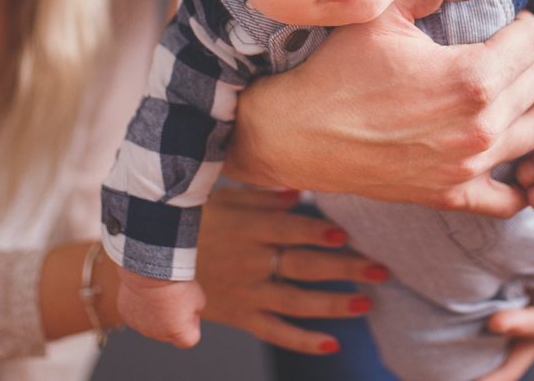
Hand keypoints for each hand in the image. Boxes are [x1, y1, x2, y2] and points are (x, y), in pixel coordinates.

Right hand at [116, 268, 204, 347]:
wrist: (150, 270)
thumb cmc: (175, 283)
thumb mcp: (198, 297)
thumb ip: (194, 311)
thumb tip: (186, 314)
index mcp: (178, 334)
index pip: (189, 339)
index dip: (192, 322)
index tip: (189, 308)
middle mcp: (158, 335)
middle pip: (169, 331)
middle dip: (173, 318)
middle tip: (173, 297)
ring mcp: (140, 327)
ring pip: (151, 323)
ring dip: (156, 313)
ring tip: (158, 292)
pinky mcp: (127, 316)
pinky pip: (137, 313)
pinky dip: (141, 305)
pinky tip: (145, 291)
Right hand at [197, 187, 389, 354]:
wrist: (153, 263)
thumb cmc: (194, 222)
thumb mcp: (222, 199)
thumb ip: (261, 196)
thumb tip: (299, 190)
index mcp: (246, 228)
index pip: (286, 230)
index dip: (314, 232)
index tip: (344, 232)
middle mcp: (249, 262)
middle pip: (302, 266)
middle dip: (344, 268)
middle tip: (380, 269)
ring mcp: (246, 292)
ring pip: (295, 302)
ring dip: (333, 304)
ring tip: (367, 303)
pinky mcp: (241, 316)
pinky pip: (275, 332)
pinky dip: (303, 341)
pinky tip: (332, 343)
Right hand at [227, 0, 533, 217]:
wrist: (296, 134)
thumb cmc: (335, 69)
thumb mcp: (380, 11)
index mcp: (470, 79)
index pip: (533, 44)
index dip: (525, 25)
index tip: (509, 20)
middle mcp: (478, 128)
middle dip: (529, 61)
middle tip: (507, 49)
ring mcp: (467, 168)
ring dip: (532, 106)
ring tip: (510, 90)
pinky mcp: (452, 195)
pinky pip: (512, 197)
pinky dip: (523, 175)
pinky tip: (508, 149)